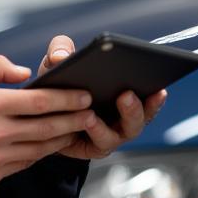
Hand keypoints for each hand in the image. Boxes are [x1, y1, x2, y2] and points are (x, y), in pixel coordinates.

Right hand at [0, 55, 94, 185]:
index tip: (84, 95)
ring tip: (77, 129)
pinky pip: (26, 163)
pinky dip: (42, 153)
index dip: (66, 99)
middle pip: (46, 127)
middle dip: (73, 120)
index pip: (39, 102)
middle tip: (91, 113)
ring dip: (62, 139)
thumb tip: (24, 71)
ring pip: (40, 148)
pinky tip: (51, 144)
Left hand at [38, 34, 167, 159]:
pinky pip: (100, 142)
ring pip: (126, 130)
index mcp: (122, 94)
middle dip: (141, 104)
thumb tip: (61, 56)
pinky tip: (90, 118)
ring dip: (127, 115)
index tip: (160, 85)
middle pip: (142, 115)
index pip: (148, 95)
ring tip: (122, 99)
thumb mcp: (57, 64)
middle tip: (132, 91)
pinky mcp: (93, 147)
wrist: (38, 119)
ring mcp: (110, 133)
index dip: (156, 94)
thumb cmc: (56, 87)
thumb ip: (60, 50)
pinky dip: (98, 129)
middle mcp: (121, 117)